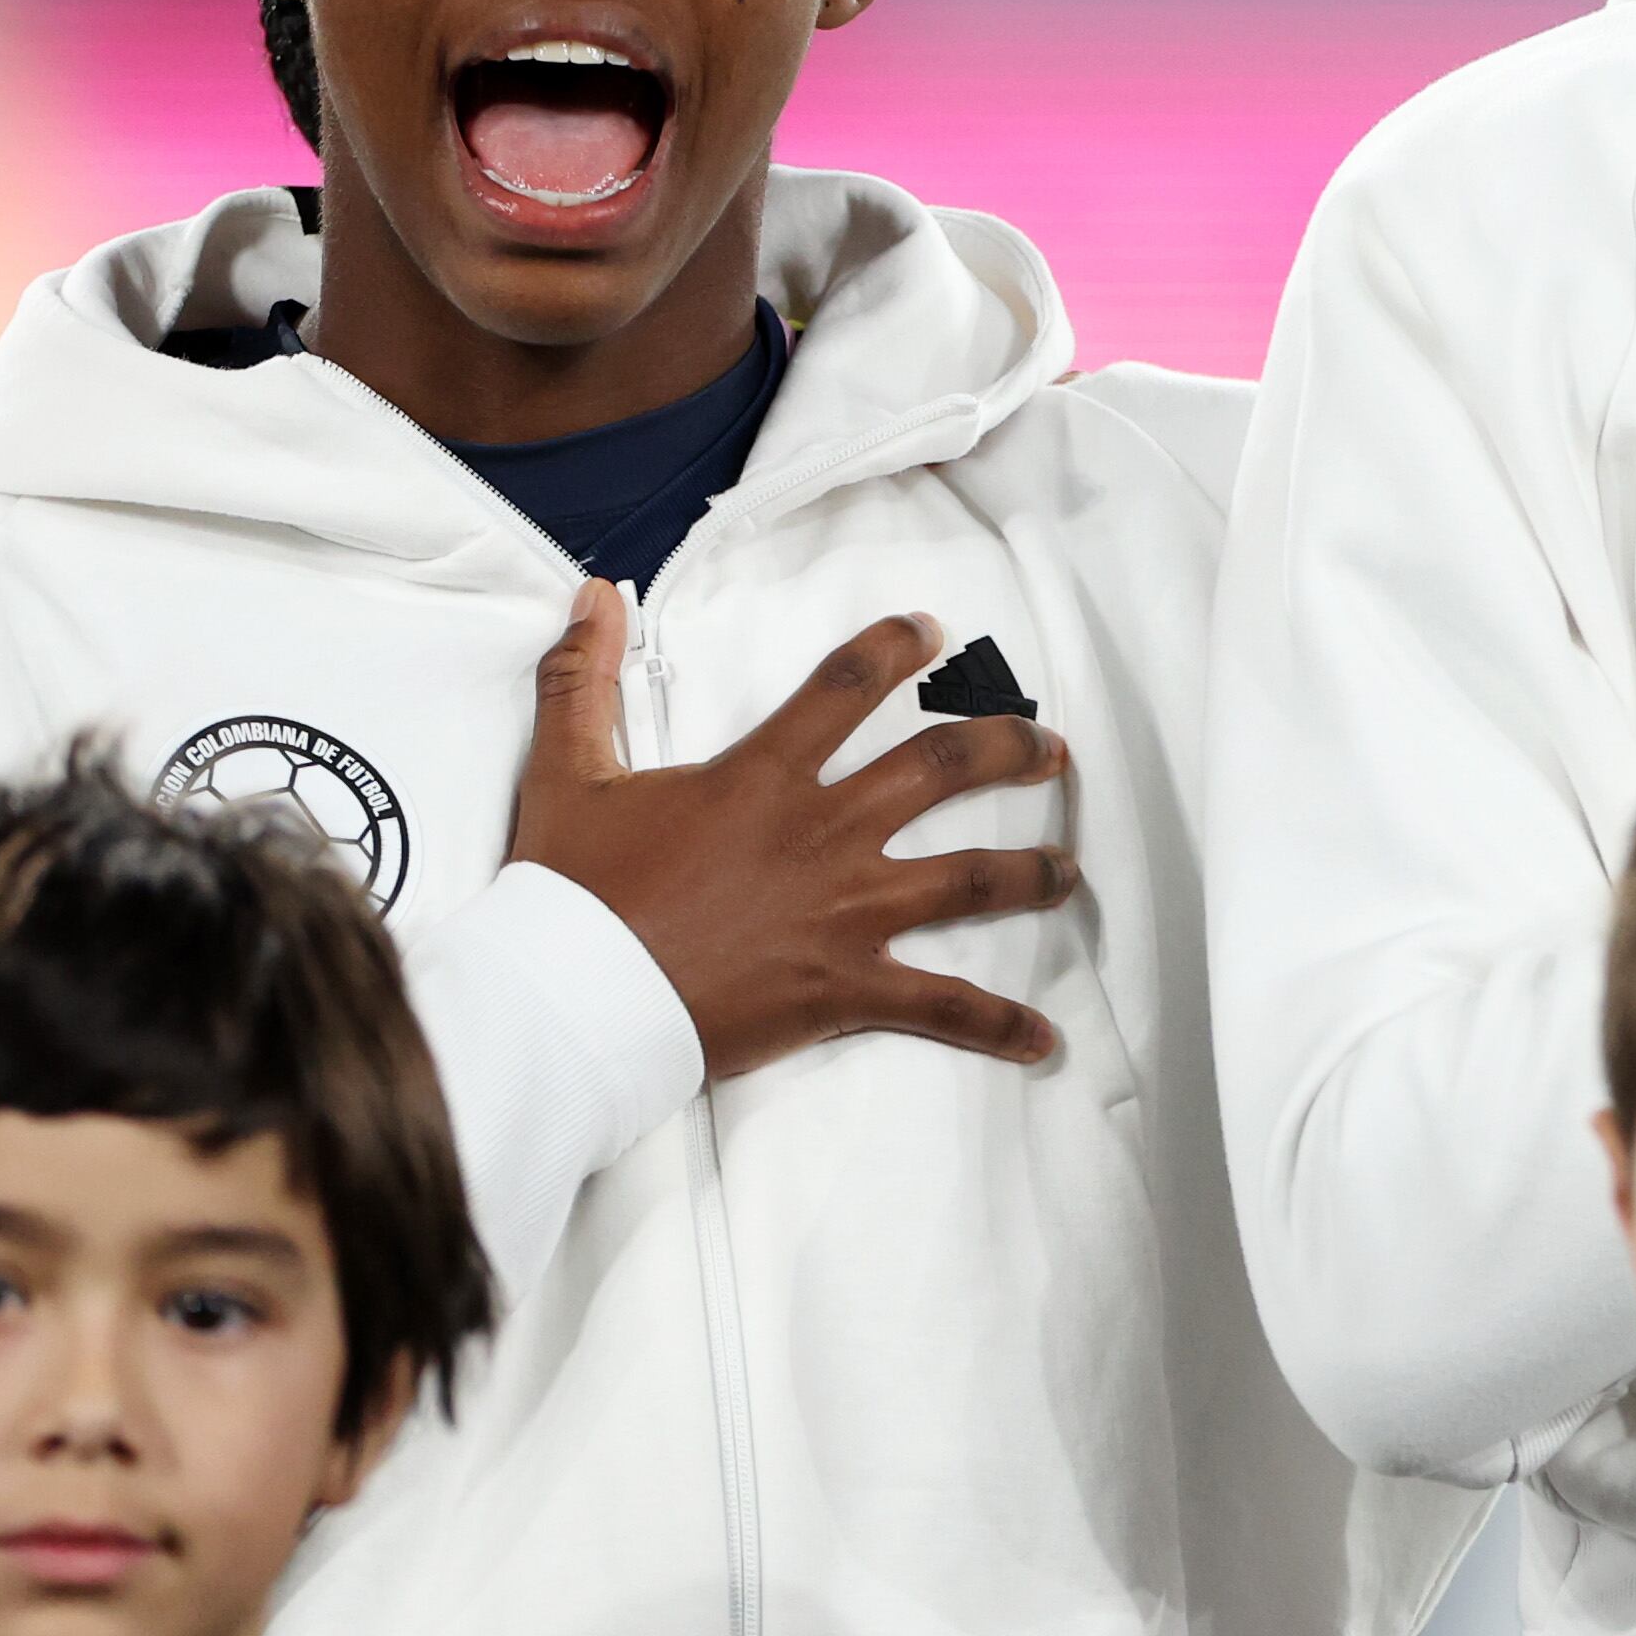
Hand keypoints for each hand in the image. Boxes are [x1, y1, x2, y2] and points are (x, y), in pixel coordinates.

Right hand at [507, 583, 1076, 1076]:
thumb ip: (582, 680)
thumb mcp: (567, 774)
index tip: (933, 632)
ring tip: (1068, 868)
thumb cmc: (570, 895)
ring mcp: (844, 911)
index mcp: (763, 777)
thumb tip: (593, 596)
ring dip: (1031, 872)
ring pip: (969, 878)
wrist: (571, 1000)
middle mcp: (823, 833)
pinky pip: (941, 1007)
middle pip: (943, 768)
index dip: (895, 648)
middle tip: (1047, 749)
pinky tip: (1042, 1039)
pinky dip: (997, 1026)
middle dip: (1007, 750)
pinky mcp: (844, 988)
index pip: (846, 687)